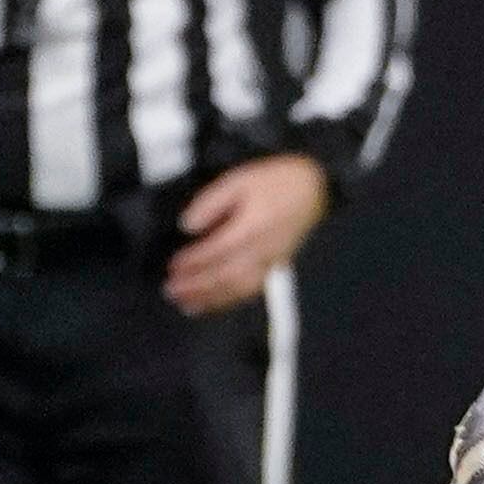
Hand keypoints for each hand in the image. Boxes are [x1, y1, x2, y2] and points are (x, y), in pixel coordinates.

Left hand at [164, 154, 331, 315]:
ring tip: (185, 303)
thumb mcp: (238, 180)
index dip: (193, 261)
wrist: (313, 189)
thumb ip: (211, 202)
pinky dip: (228, 300)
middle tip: (171, 291)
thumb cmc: (276, 181)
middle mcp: (262, 249)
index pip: (216, 250)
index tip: (173, 266)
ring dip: (209, 298)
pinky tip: (211, 303)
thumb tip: (188, 224)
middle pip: (225, 275)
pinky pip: (250, 290)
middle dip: (196, 286)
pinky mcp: (274, 267)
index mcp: (252, 226)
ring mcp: (270, 261)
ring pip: (237, 288)